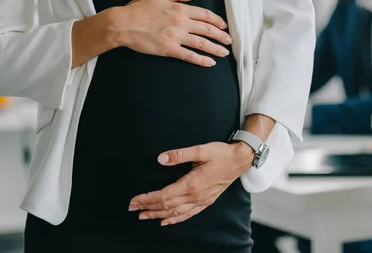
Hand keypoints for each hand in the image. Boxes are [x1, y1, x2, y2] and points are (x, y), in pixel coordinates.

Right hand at [114, 0, 231, 66]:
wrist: (123, 24)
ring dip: (215, 48)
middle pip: (207, 29)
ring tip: (225, 53)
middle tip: (229, 41)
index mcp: (180, 9)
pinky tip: (210, 62)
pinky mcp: (169, 49)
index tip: (224, 26)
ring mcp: (176, 37)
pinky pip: (189, 55)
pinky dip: (201, 59)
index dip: (217, 21)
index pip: (205, 14)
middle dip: (221, 36)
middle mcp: (181, 23)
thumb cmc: (139, 8)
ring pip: (201, 43)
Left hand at [129, 142, 253, 225]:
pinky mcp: (206, 202)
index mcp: (191, 184)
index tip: (134, 200)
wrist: (239, 161)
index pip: (163, 195)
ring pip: (175, 213)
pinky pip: (188, 215)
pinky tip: (165, 221)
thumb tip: (161, 158)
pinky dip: (175, 220)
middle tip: (132, 208)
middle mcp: (195, 196)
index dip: (147, 199)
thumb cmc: (221, 154)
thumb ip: (180, 154)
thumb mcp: (201, 150)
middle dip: (148, 207)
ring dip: (157, 215)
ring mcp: (201, 201)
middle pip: (166, 206)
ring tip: (143, 216)